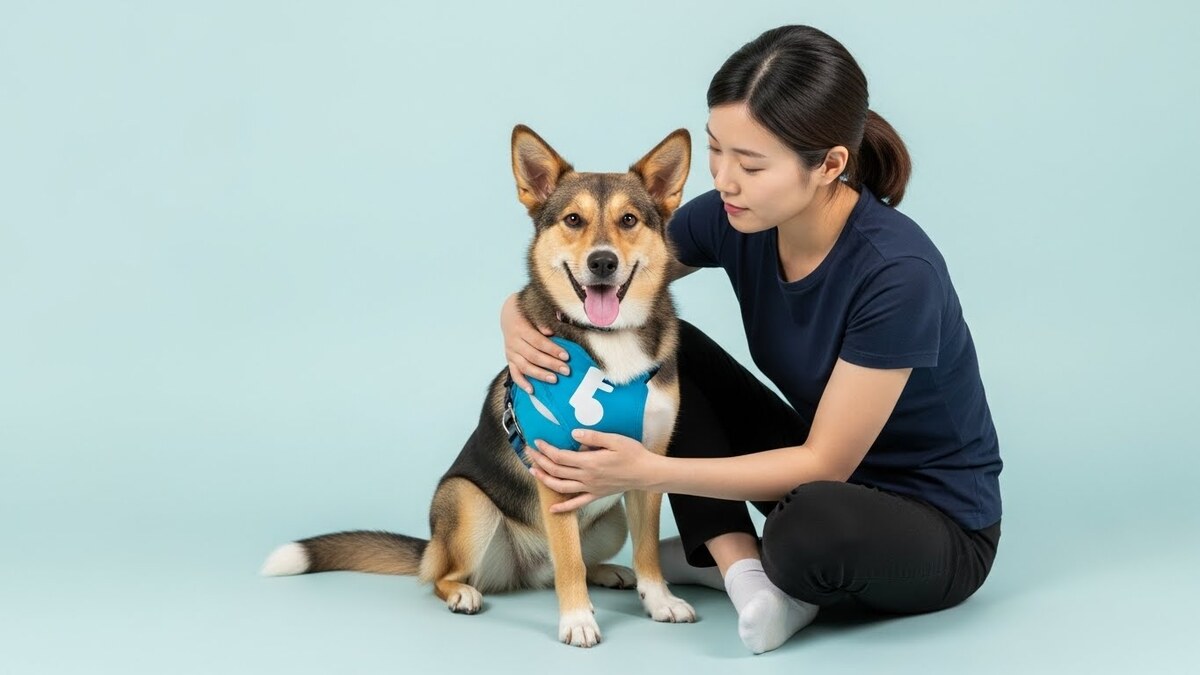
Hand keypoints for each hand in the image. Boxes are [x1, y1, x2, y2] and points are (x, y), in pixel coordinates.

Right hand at [501, 293, 569, 393]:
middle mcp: (513, 342)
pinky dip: (522, 383)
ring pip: (524, 366)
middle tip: (566, 370)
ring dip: (540, 374)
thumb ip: (543, 321)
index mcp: (520, 328)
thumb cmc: (527, 313)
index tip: (566, 356)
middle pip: (533, 356)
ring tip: (554, 380)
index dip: (552, 349)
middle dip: (551, 364)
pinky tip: (532, 390)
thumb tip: (552, 331)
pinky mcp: (509, 360)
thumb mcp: (534, 312)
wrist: (508, 314)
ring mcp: (510, 352)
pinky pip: (514, 374)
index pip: (538, 342)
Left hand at [527, 429, 663, 512]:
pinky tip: (552, 509)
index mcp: (590, 462)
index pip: (561, 457)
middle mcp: (587, 477)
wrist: (646, 473)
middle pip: (557, 471)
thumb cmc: (633, 454)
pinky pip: (576, 504)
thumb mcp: (615, 440)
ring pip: (561, 487)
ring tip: (533, 472)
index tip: (537, 442)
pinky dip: (563, 508)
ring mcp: (590, 488)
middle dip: (540, 461)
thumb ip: (593, 436)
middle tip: (529, 453)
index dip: (546, 450)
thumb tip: (573, 433)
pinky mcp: (596, 495)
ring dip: (545, 480)